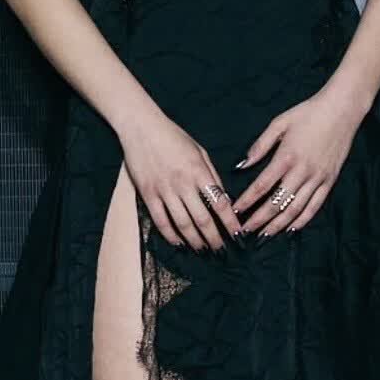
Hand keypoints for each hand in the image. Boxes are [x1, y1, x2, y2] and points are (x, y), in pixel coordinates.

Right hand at [119, 108, 245, 251]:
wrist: (141, 127)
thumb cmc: (173, 137)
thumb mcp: (200, 151)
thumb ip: (211, 175)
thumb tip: (223, 199)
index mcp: (199, 171)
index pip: (219, 203)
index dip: (230, 223)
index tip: (238, 236)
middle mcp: (182, 183)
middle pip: (202, 219)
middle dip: (214, 239)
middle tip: (222, 252)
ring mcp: (164, 190)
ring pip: (182, 224)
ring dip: (195, 241)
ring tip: (203, 251)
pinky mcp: (147, 194)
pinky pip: (160, 221)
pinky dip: (171, 235)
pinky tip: (179, 243)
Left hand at [232, 87, 363, 239]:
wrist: (342, 109)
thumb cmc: (308, 113)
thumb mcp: (279, 123)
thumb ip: (259, 146)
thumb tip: (242, 165)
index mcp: (286, 156)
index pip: (261, 186)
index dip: (247, 201)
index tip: (234, 211)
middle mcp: (302, 171)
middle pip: (276, 203)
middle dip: (258, 220)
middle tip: (245, 231)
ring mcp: (318, 178)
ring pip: (295, 209)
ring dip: (278, 225)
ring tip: (264, 235)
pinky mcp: (329, 181)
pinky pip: (315, 206)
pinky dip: (302, 220)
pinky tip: (291, 228)